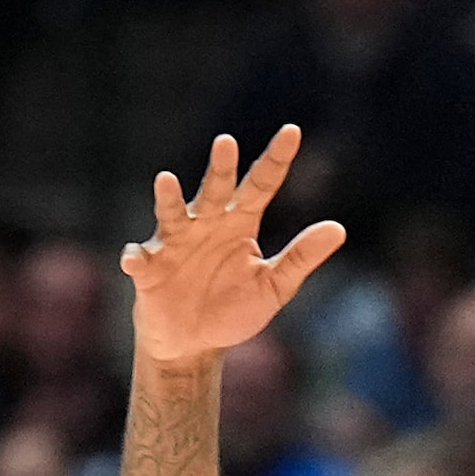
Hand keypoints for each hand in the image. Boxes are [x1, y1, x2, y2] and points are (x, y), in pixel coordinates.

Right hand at [123, 127, 346, 364]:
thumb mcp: (274, 286)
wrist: (194, 345)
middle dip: (220, 168)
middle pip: (216, 190)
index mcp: (240, 224)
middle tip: (227, 142)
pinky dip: (135, 258)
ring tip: (166, 180)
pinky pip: (139, 259)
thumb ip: (302, 257)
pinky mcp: (148, 269)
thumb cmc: (234, 310)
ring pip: (172, 214)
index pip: (261, 185)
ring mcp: (174, 244)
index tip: (292, 130)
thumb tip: (338, 228)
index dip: (276, 159)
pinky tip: (135, 260)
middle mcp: (206, 225)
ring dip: (169, 199)